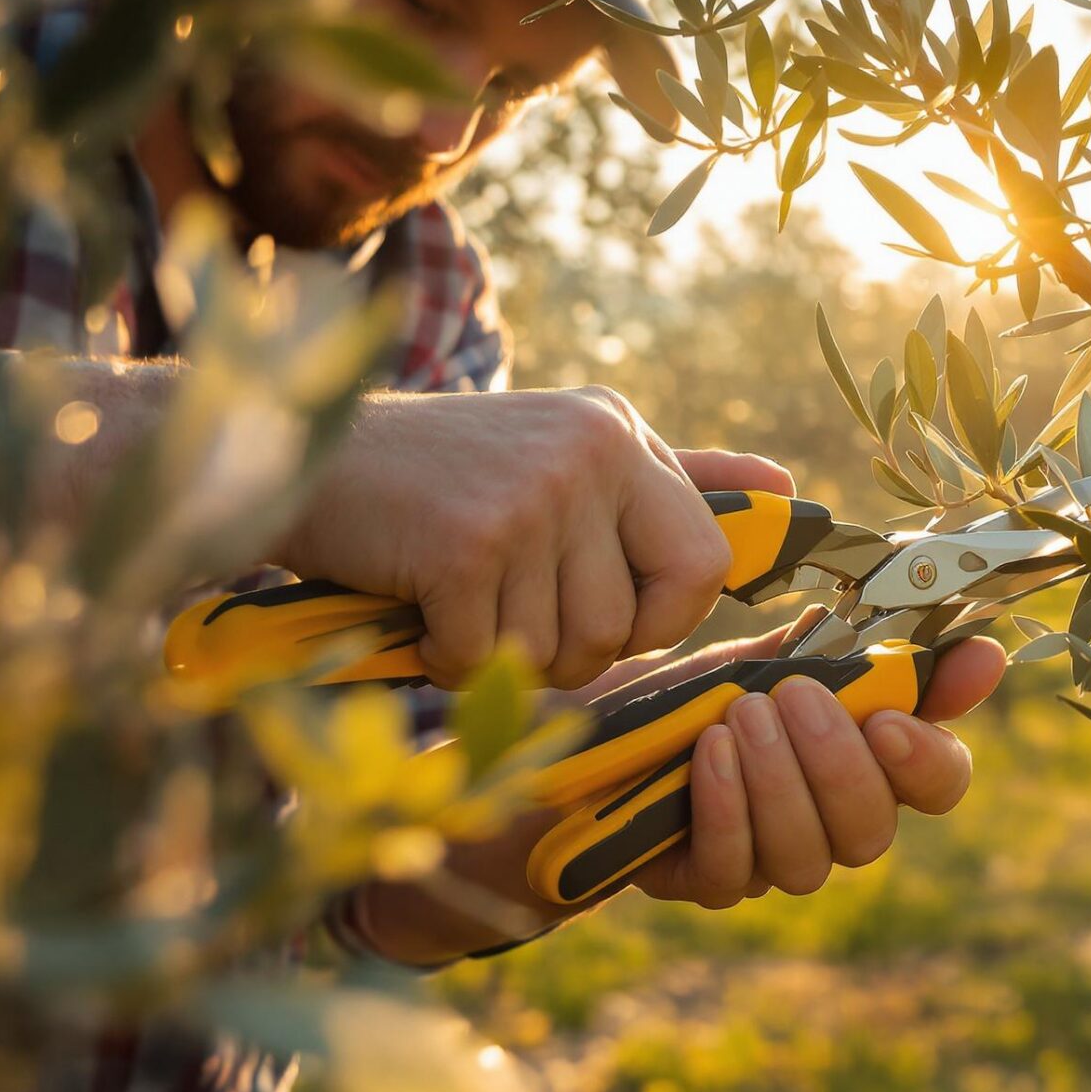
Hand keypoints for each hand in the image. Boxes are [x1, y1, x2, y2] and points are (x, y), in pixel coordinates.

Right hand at [274, 384, 789, 688]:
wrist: (302, 457)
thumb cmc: (440, 474)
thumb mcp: (569, 450)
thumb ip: (675, 478)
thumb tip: (787, 491)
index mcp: (621, 434)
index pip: (705, 562)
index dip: (664, 618)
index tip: (613, 621)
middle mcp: (589, 454)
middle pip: (628, 623)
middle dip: (574, 653)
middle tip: (514, 621)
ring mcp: (529, 496)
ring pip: (560, 647)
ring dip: (502, 656)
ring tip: (458, 605)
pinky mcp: (466, 542)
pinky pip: (487, 656)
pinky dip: (447, 657)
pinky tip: (420, 612)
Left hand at [624, 624, 1004, 907]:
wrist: (585, 730)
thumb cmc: (694, 694)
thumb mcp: (771, 658)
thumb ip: (859, 655)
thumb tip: (978, 652)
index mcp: (867, 763)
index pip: (938, 784)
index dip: (928, 758)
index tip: (891, 717)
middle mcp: (831, 826)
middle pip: (873, 830)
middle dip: (838, 763)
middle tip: (795, 696)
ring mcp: (772, 863)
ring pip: (807, 857)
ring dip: (779, 780)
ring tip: (743, 714)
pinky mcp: (710, 884)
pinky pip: (734, 867)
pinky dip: (725, 806)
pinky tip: (708, 753)